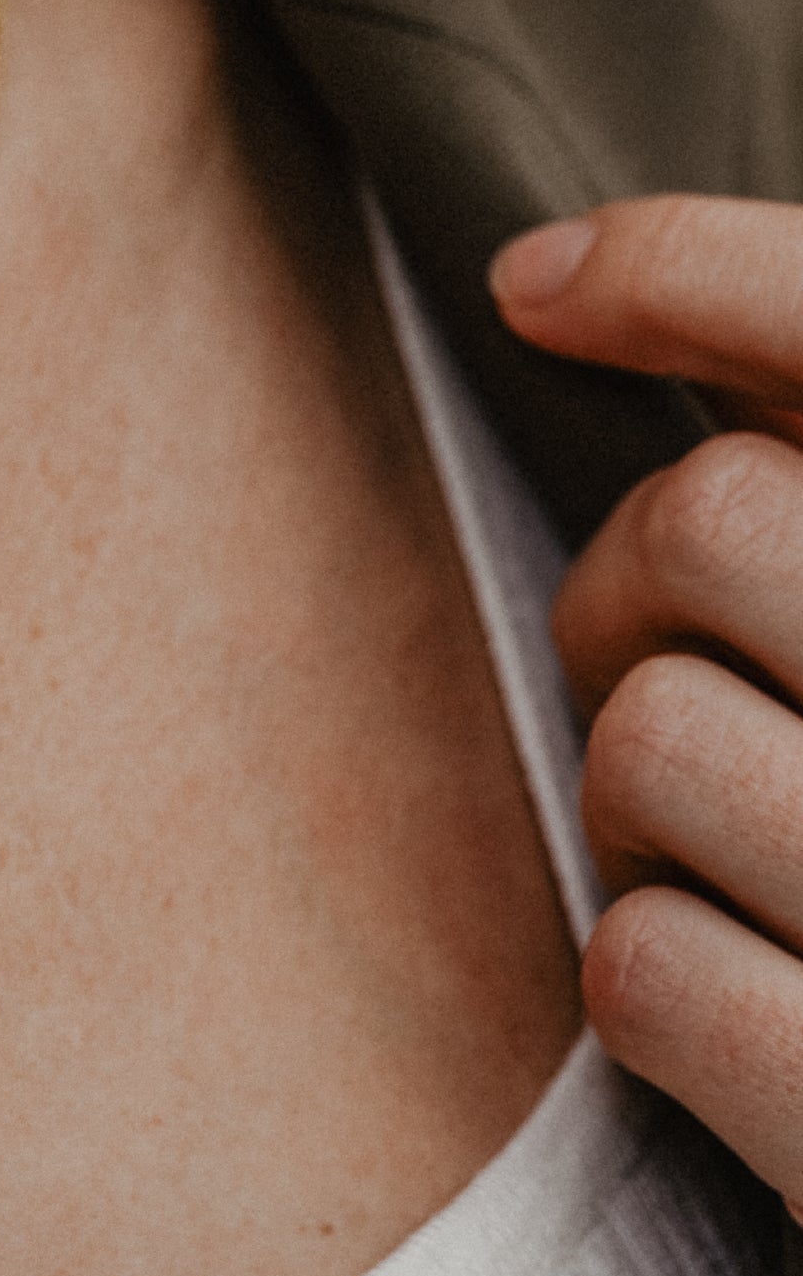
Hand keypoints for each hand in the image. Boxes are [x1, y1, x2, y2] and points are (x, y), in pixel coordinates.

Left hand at [491, 195, 802, 1213]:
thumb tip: (542, 277)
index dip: (686, 266)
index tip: (538, 282)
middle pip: (705, 529)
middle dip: (624, 587)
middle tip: (646, 657)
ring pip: (646, 737)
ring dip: (634, 798)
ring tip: (726, 855)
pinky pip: (642, 970)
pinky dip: (654, 981)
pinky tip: (738, 1009)